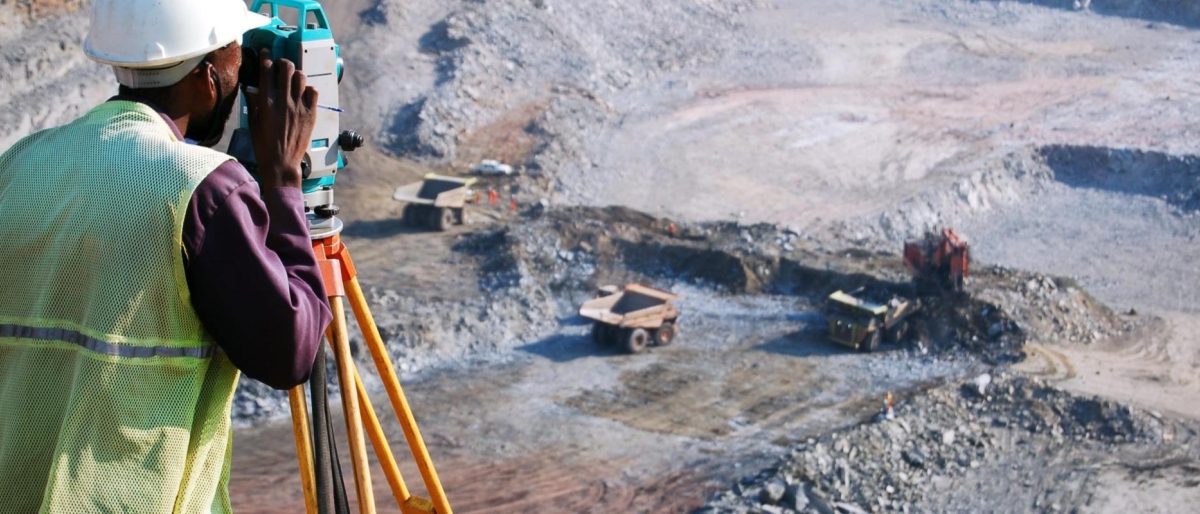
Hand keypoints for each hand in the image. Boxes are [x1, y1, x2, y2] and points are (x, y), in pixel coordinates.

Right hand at [245, 48, 317, 189]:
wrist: (281, 162)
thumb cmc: (264, 145)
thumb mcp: (253, 121)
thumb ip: (253, 102)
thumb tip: (251, 88)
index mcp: (266, 102)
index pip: (267, 70)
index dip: (266, 57)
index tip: (266, 53)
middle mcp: (284, 101)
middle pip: (287, 68)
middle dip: (283, 63)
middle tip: (281, 66)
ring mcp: (299, 106)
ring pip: (301, 77)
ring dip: (296, 75)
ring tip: (293, 80)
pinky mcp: (311, 114)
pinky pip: (314, 92)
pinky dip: (309, 89)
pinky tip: (304, 94)